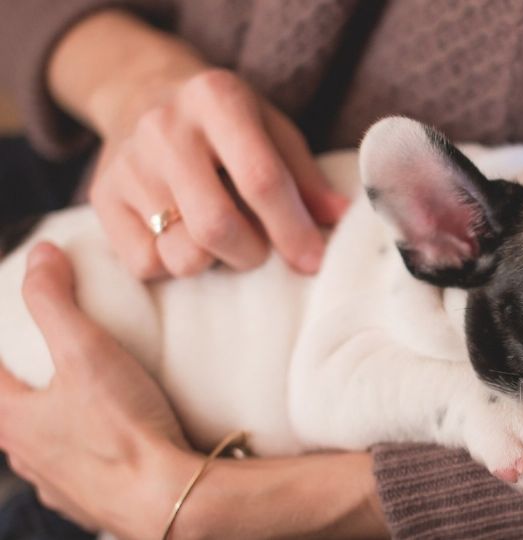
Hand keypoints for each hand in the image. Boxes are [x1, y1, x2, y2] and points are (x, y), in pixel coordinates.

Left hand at [0, 243, 189, 536]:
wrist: (168, 498)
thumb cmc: (123, 430)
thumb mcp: (87, 350)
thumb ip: (56, 300)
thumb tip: (41, 256)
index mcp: (12, 421)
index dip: (1, 352)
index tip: (12, 334)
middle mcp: (26, 457)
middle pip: (11, 413)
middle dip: (23, 387)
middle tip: (49, 362)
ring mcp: (57, 484)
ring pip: (42, 446)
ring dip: (53, 423)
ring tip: (83, 401)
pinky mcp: (91, 503)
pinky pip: (76, 473)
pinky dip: (86, 453)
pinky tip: (110, 442)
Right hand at [49, 11, 348, 278]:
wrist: (140, 91)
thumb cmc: (224, 121)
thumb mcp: (272, 129)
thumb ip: (305, 177)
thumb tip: (343, 220)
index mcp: (217, 99)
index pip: (261, 179)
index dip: (292, 229)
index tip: (313, 261)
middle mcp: (165, 128)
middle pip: (216, 226)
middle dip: (252, 253)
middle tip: (260, 248)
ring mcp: (127, 164)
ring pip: (181, 254)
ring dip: (213, 262)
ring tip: (220, 238)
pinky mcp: (102, 197)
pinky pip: (145, 264)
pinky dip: (173, 264)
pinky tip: (182, 237)